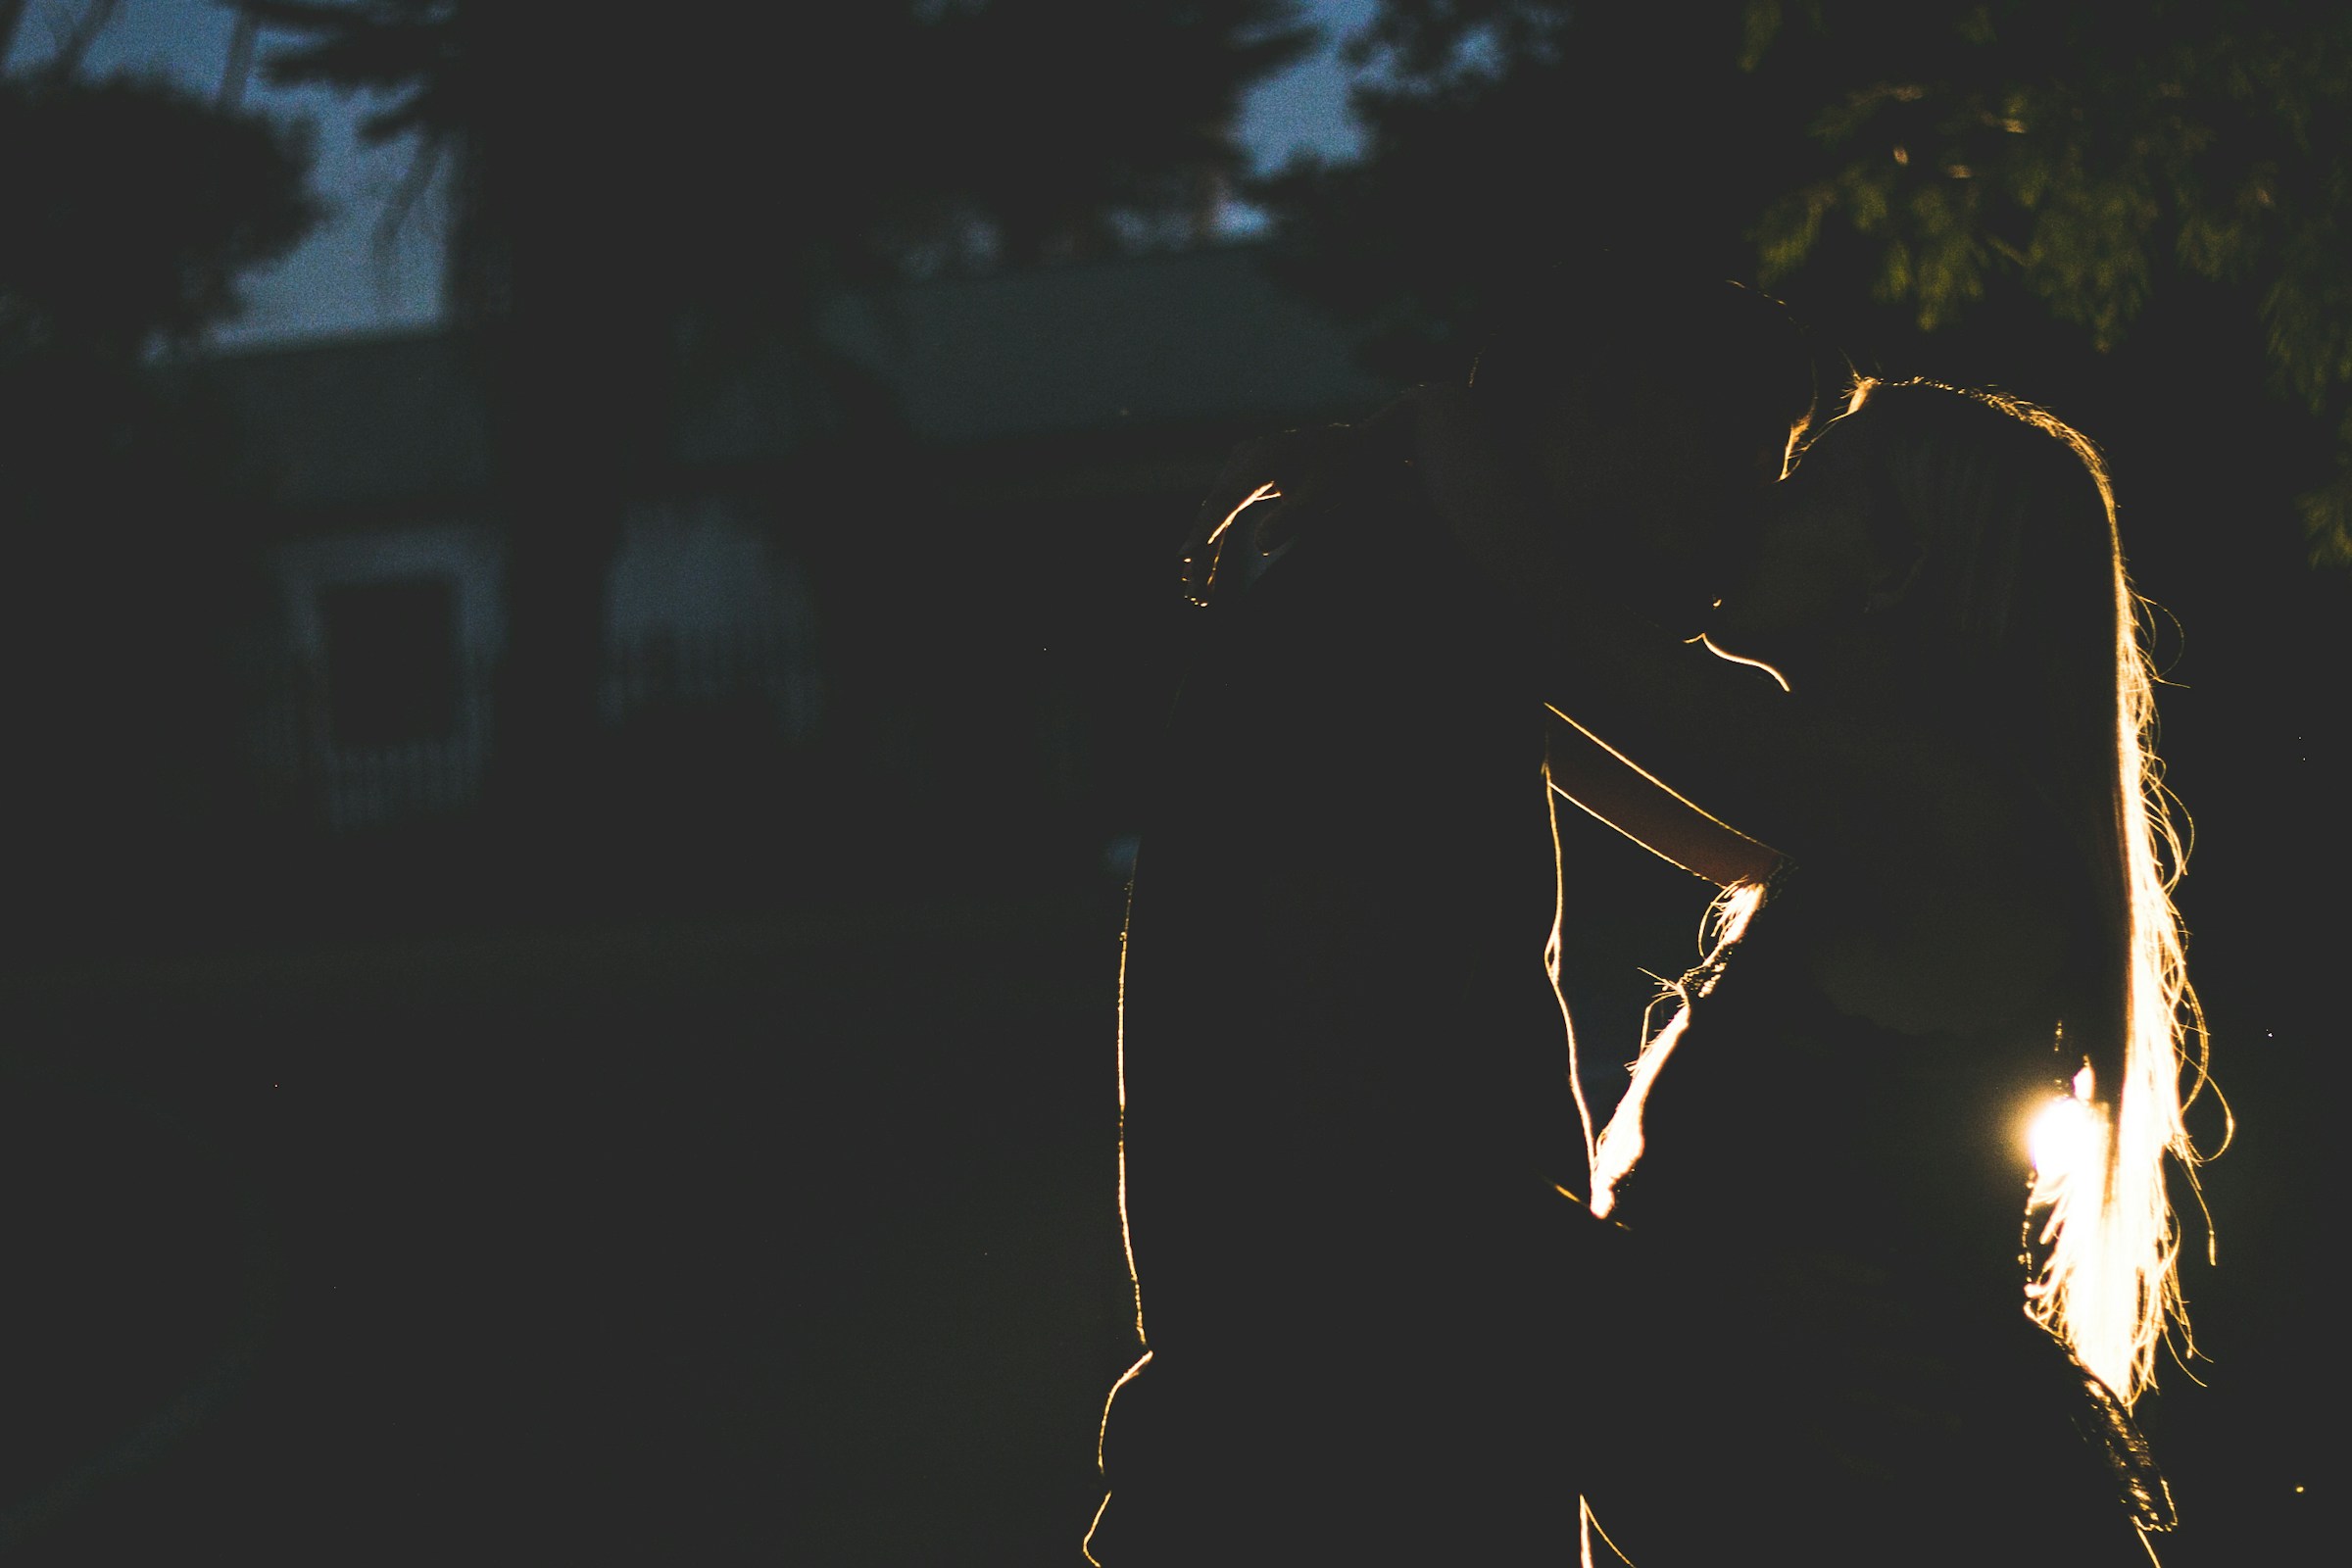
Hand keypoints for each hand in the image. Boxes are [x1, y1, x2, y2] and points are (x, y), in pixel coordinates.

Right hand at [1177, 421, 1366, 605]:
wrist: (1356, 446)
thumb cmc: (1344, 468)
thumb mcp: (1324, 494)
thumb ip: (1293, 518)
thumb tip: (1260, 546)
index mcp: (1261, 458)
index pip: (1226, 499)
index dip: (1206, 530)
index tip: (1187, 556)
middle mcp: (1245, 456)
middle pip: (1214, 510)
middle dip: (1202, 553)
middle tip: (1193, 593)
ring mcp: (1243, 464)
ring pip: (1216, 512)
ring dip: (1206, 550)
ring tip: (1196, 591)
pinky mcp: (1246, 476)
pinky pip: (1226, 508)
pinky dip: (1217, 536)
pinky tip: (1205, 563)